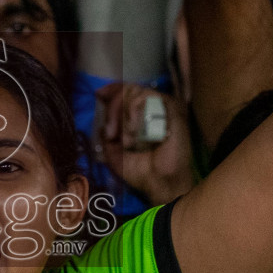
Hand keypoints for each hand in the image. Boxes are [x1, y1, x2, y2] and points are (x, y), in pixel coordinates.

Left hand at [95, 83, 196, 205]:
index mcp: (143, 116)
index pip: (127, 91)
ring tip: (125, 138)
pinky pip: (148, 97)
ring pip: (136, 91)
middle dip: (113, 109)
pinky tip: (133, 129)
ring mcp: (164, 108)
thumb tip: (101, 125)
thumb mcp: (114, 154)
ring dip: (122, 113)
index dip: (112, 89)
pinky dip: (135, 110)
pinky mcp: (173, 110)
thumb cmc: (141, 171)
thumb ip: (107, 138)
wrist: (158, 183)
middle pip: (128, 90)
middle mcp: (154, 109)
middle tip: (109, 133)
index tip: (99, 94)